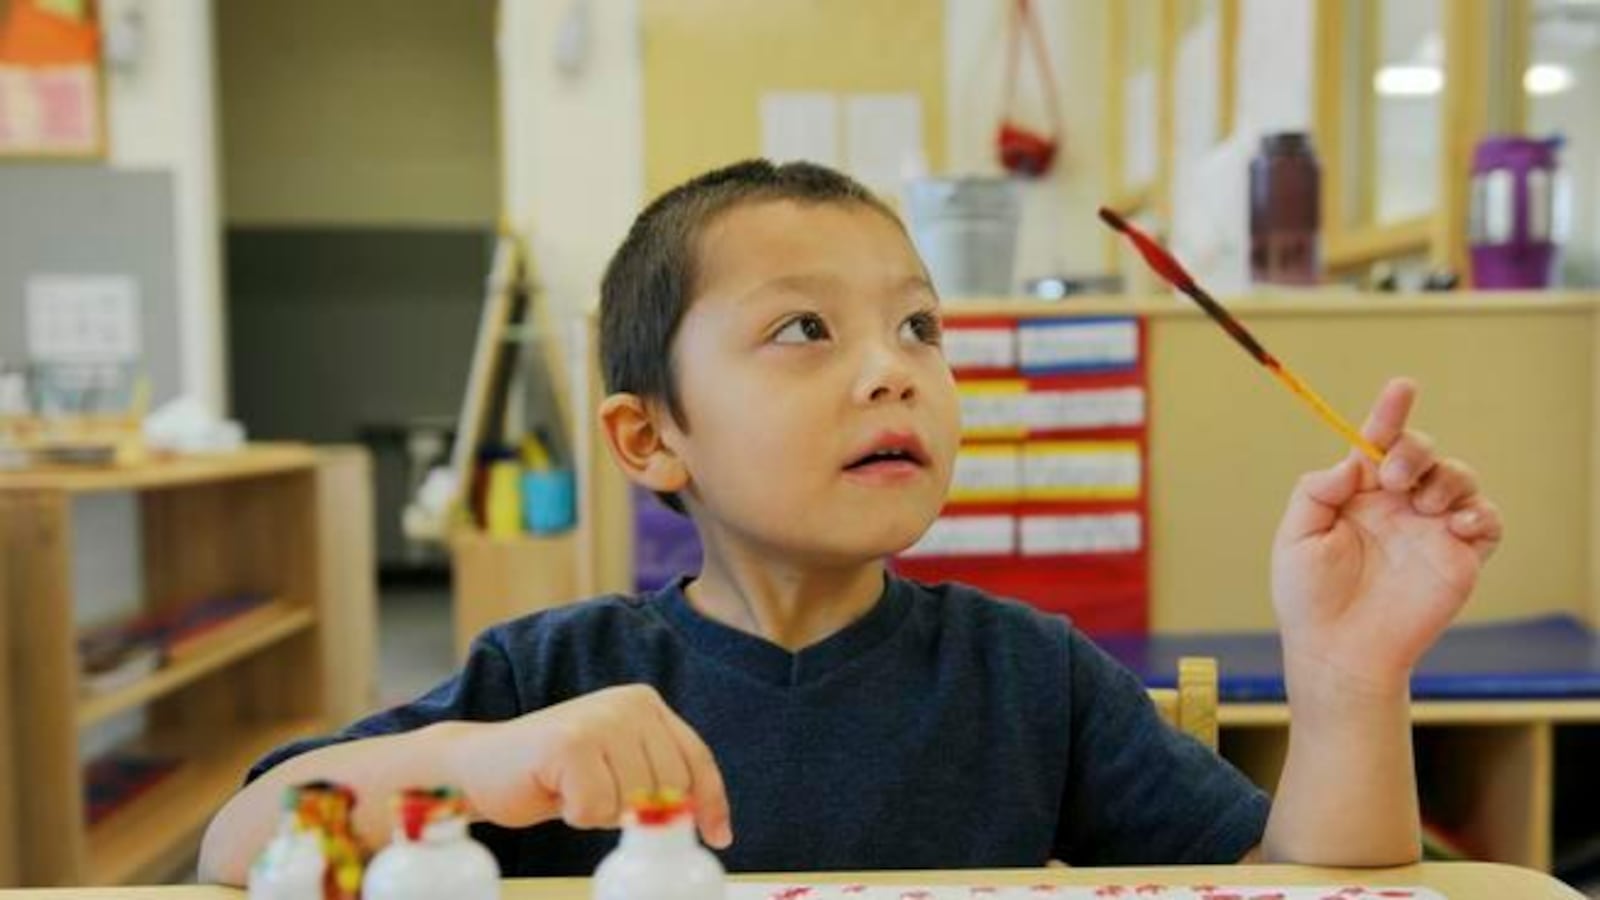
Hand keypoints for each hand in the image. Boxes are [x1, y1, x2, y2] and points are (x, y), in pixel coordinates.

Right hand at [442, 684, 732, 846]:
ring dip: (602, 813)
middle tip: (596, 798)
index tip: (718, 837)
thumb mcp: (618, 766)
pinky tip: (556, 791)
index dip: (710, 801)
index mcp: (645, 704)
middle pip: (670, 787)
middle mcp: (629, 703)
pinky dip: (576, 815)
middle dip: (638, 812)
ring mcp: (600, 719)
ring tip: (573, 789)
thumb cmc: (554, 774)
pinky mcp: (571, 743)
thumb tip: (710, 824)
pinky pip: (597, 809)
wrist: (481, 764)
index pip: (696, 758)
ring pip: (634, 802)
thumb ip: (657, 777)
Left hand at [1271, 378, 1502, 692]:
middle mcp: (1397, 504)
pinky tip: (1452, 524)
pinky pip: (1486, 519)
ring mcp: (1430, 528)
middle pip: (1422, 451)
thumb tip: (1349, 463)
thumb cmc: (1309, 597)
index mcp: (1358, 493)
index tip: (1401, 388)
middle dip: (1414, 450)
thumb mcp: (1295, 538)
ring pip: (1458, 476)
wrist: (1338, 651)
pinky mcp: (1459, 556)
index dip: (1390, 414)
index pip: (1377, 443)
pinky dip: (1477, 512)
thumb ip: (1315, 492)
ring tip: (1422, 505)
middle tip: (1395, 478)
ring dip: (1446, 478)